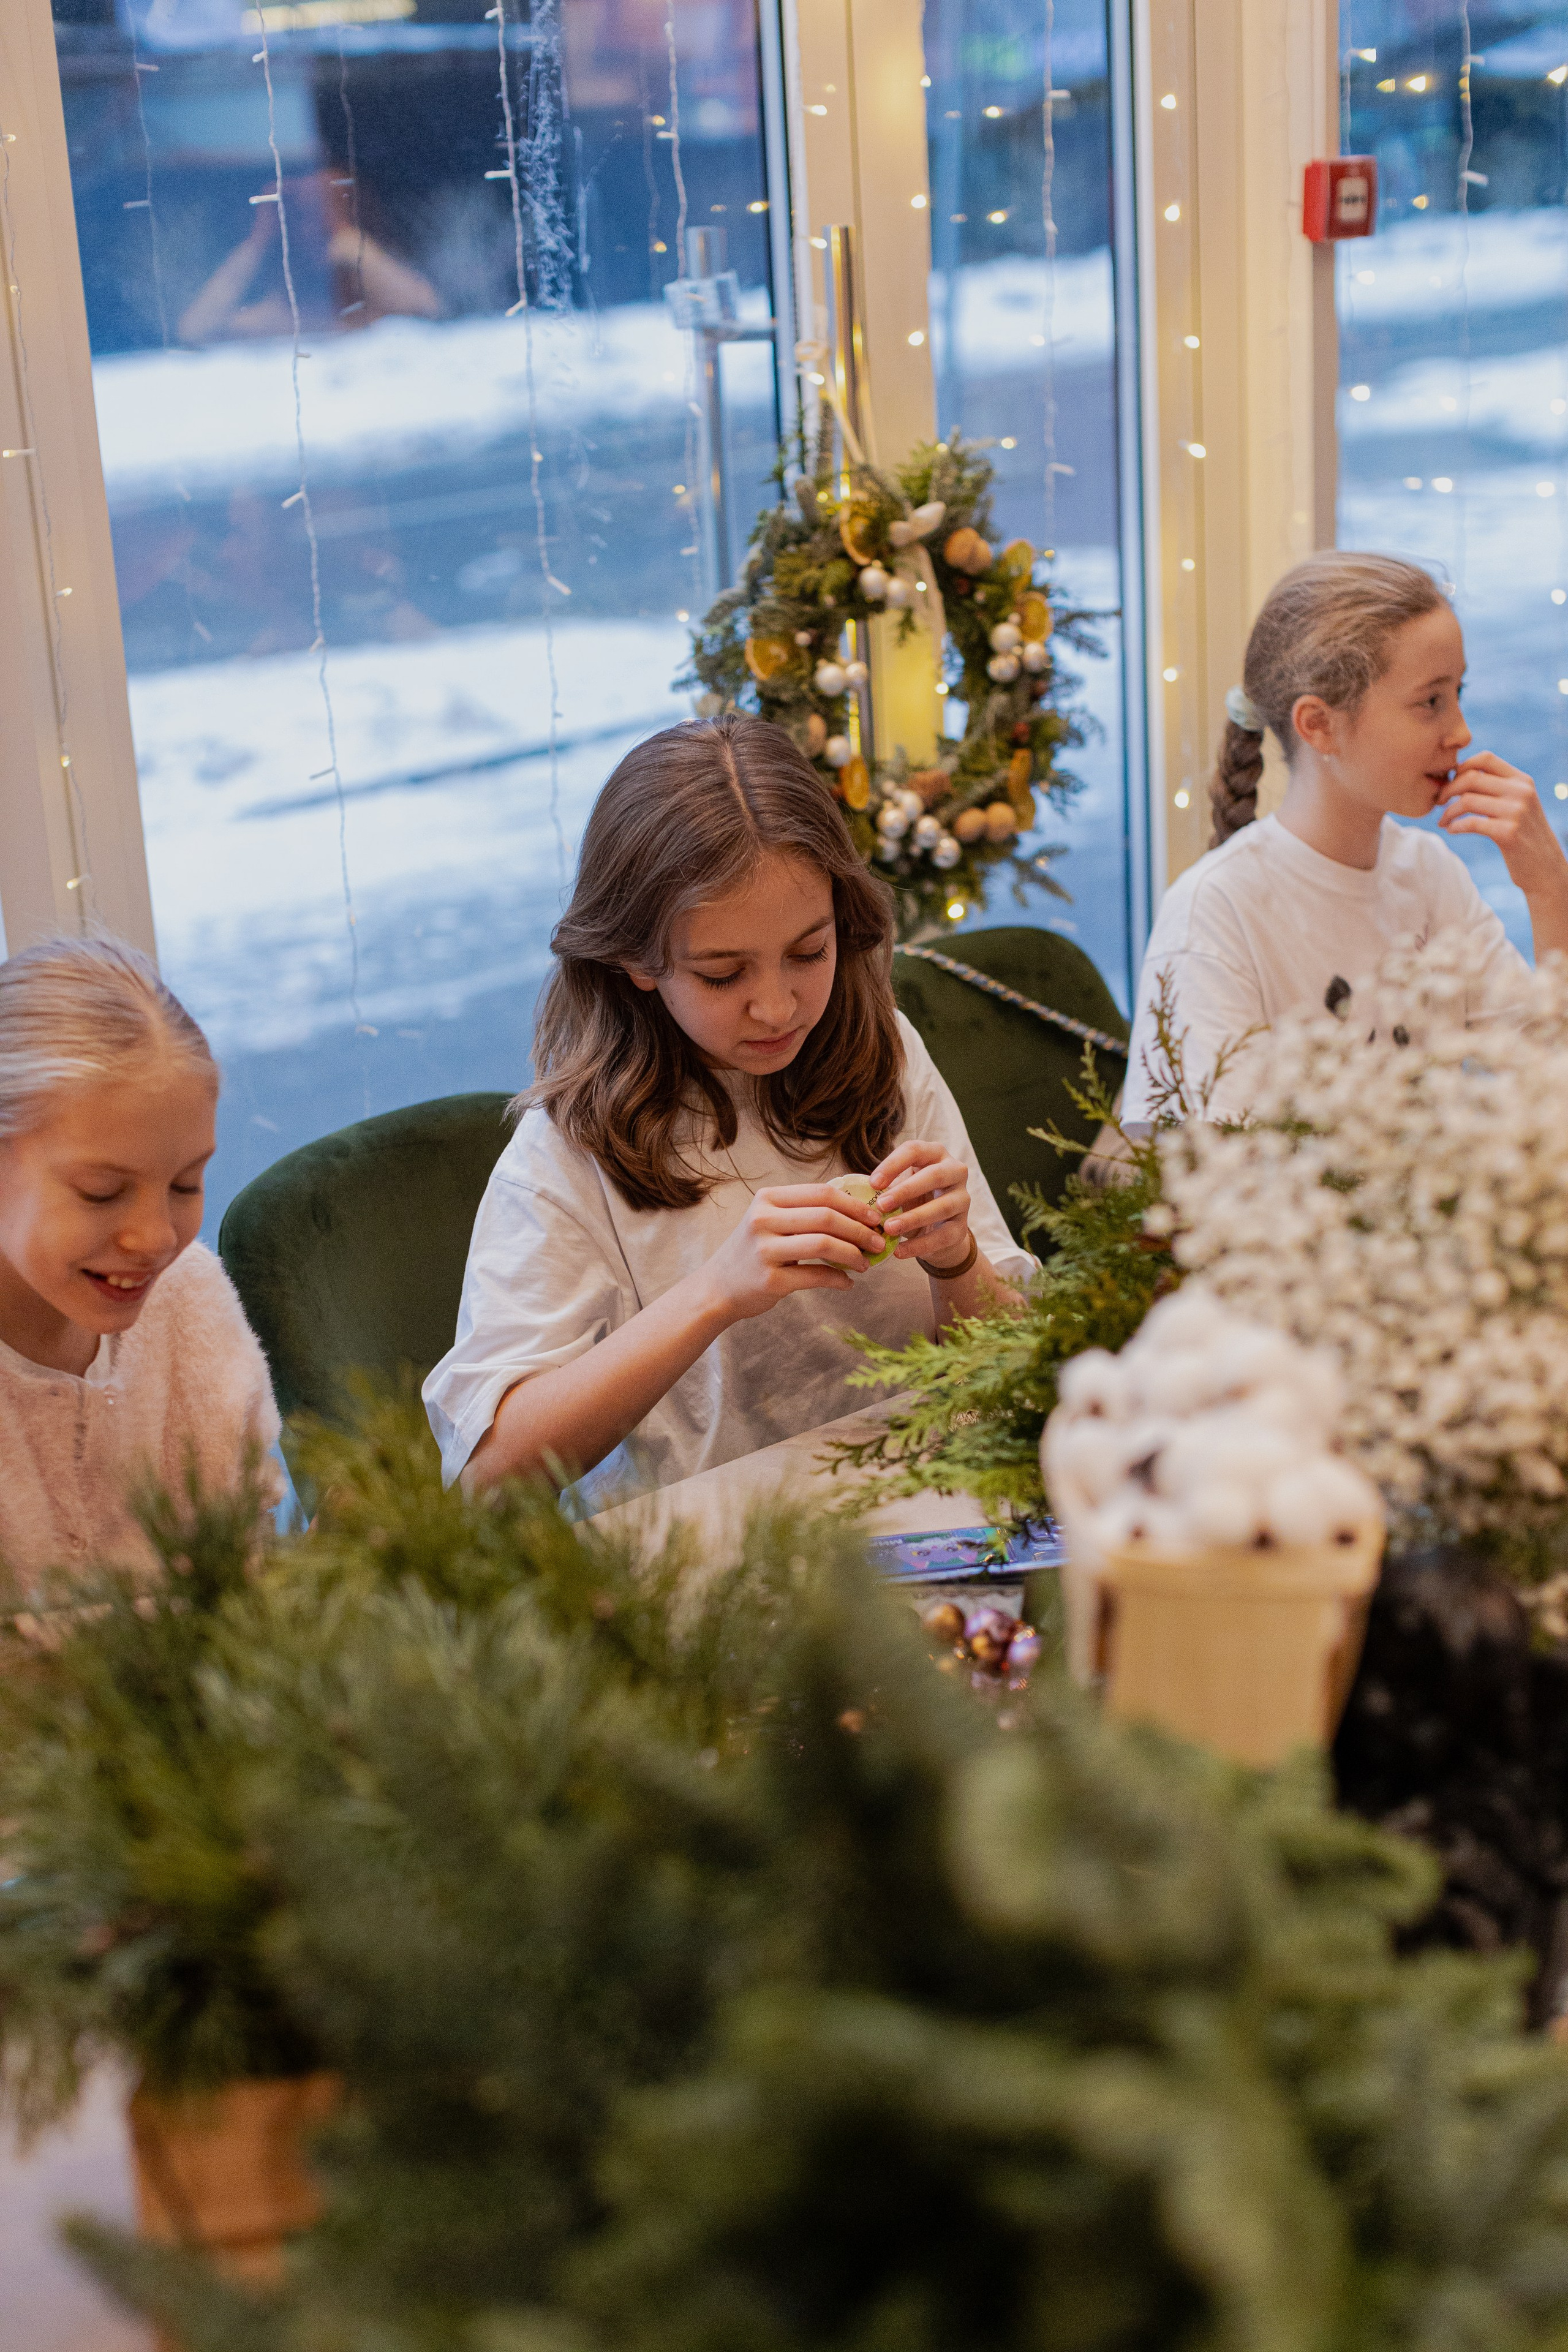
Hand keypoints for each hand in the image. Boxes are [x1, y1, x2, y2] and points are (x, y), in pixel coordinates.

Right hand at [698, 1182, 885, 1323]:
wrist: (718, 1287)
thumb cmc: (753, 1251)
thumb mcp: (770, 1220)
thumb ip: (804, 1211)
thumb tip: (858, 1210)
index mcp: (767, 1199)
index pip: (822, 1193)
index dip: (855, 1204)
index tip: (875, 1217)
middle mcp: (763, 1219)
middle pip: (826, 1217)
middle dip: (860, 1230)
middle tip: (878, 1242)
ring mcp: (764, 1250)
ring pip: (824, 1245)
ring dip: (853, 1254)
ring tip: (866, 1264)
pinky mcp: (770, 1280)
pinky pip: (816, 1276)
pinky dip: (838, 1279)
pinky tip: (848, 1282)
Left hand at [870, 1139, 971, 1270]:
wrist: (937, 1229)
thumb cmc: (913, 1198)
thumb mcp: (899, 1186)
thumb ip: (884, 1187)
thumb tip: (856, 1196)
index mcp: (935, 1154)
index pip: (915, 1150)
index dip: (893, 1165)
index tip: (873, 1184)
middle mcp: (955, 1172)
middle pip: (934, 1176)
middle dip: (906, 1191)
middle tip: (881, 1205)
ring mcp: (962, 1199)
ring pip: (942, 1207)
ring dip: (913, 1218)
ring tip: (889, 1229)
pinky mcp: (962, 1227)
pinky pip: (943, 1236)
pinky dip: (919, 1245)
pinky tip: (899, 1251)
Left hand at [1437, 754, 1567, 899]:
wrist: (1544, 866)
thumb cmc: (1523, 834)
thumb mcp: (1518, 804)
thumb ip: (1498, 788)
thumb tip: (1459, 774)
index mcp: (1522, 780)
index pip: (1486, 758)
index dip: (1462, 766)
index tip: (1450, 781)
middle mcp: (1521, 792)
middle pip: (1472, 778)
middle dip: (1448, 789)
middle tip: (1438, 801)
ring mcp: (1516, 812)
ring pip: (1467, 800)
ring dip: (1448, 811)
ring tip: (1442, 821)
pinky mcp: (1508, 833)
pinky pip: (1471, 823)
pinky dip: (1455, 826)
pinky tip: (1451, 830)